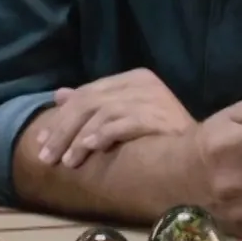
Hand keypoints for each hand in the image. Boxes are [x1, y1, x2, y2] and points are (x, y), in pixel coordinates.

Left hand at [37, 68, 195, 167]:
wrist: (201, 152)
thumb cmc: (159, 134)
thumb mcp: (123, 114)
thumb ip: (93, 104)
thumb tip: (58, 95)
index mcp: (133, 78)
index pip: (87, 93)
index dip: (60, 118)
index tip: (40, 143)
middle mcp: (142, 83)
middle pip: (90, 102)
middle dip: (63, 131)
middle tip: (46, 157)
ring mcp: (152, 98)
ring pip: (102, 113)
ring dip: (79, 139)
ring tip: (67, 162)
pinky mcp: (160, 116)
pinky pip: (124, 123)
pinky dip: (103, 135)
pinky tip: (89, 148)